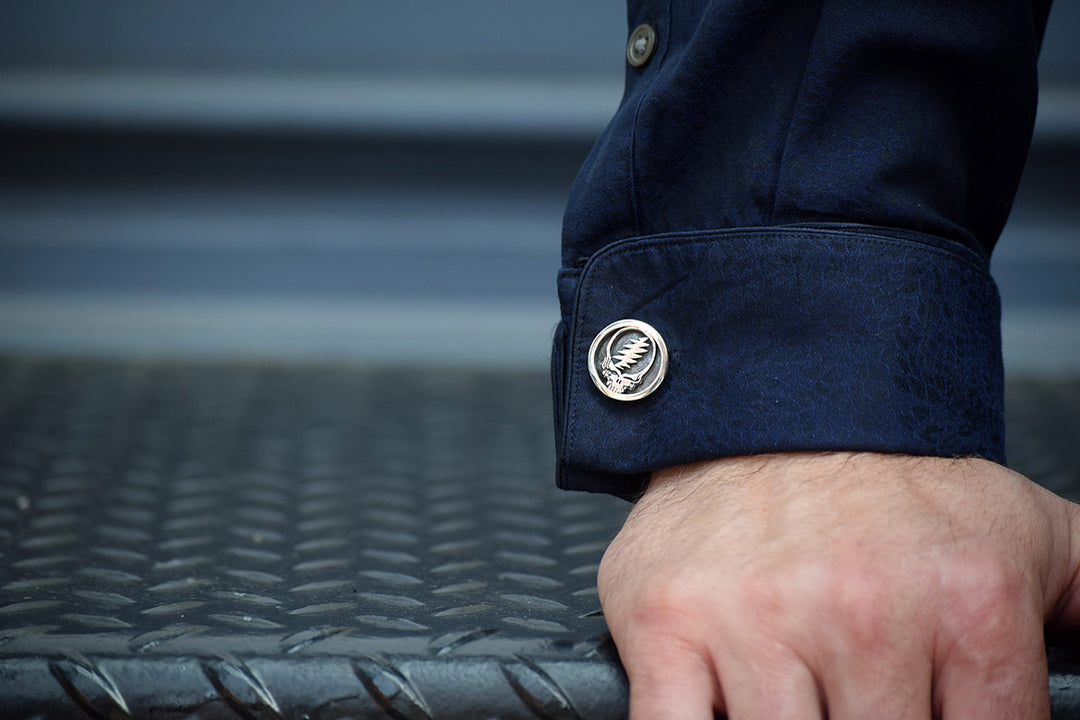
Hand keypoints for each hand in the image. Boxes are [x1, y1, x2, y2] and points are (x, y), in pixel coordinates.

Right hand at [597, 452, 1079, 718]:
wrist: (768, 409)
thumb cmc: (890, 483)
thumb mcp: (1026, 528)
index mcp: (968, 605)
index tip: (926, 713)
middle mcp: (865, 616)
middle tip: (860, 697)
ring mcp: (756, 624)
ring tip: (808, 698)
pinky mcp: (667, 625)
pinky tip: (728, 712)